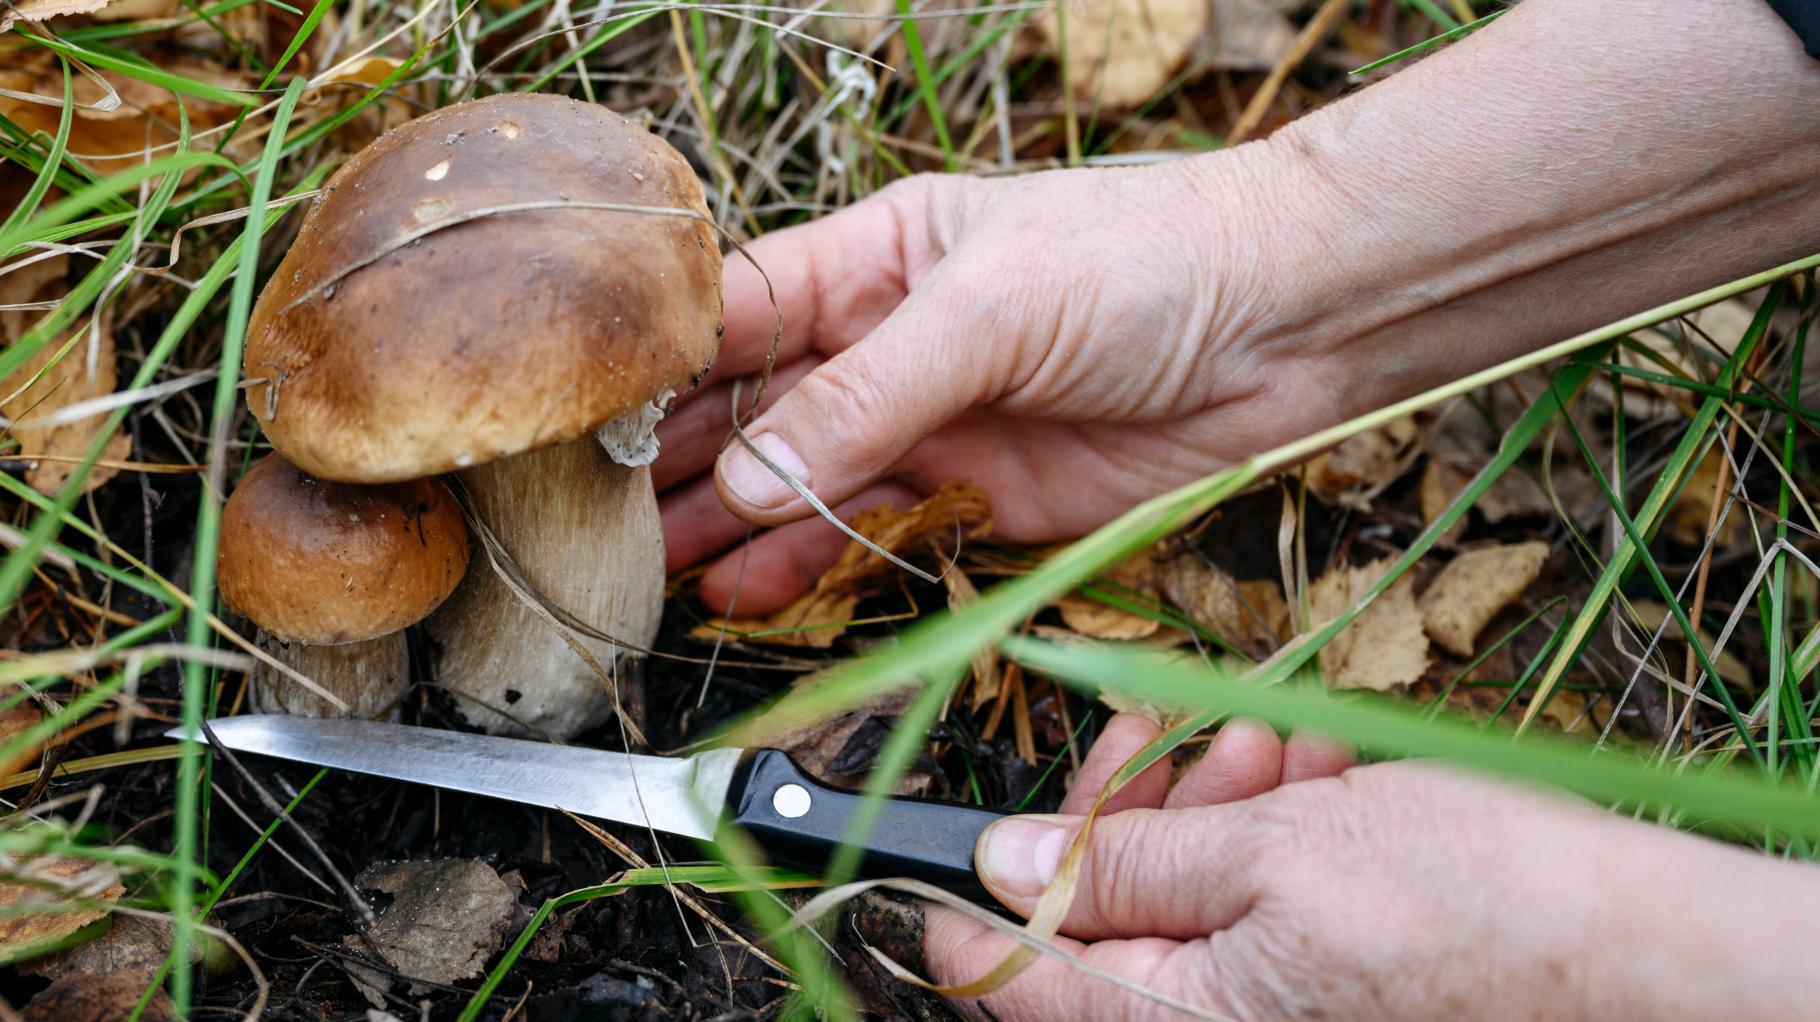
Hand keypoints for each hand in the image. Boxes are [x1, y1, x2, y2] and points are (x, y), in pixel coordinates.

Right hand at [654, 145, 1336, 614]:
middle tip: (601, 523)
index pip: (738, 310)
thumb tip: (753, 474)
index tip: (587, 424)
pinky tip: (753, 592)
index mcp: (875, 259)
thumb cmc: (1147, 262)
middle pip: (755, 409)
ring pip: (803, 484)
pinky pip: (876, 538)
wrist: (1292, 327)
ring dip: (733, 528)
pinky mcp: (982, 499)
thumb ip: (867, 392)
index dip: (662, 366)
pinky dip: (815, 568)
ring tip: (654, 573)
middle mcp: (889, 346)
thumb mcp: (990, 305)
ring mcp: (933, 426)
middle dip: (679, 462)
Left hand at [924, 715, 1819, 1020]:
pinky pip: (1250, 906)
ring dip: (1203, 807)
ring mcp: (1265, 1005)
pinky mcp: (1315, 977)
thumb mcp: (1272, 856)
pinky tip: (1312, 777)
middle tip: (1163, 743)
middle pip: (1097, 926)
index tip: (953, 829)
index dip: (965, 901)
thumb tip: (1000, 865)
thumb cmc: (1462, 901)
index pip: (1012, 981)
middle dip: (1119, 819)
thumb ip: (1124, 867)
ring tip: (1271, 747)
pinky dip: (1264, 832)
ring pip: (1179, 900)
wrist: (1626, 940)